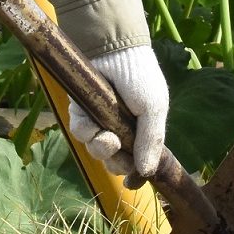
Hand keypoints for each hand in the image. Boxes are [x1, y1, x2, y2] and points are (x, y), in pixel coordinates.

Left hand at [68, 44, 169, 182]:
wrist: (114, 51)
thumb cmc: (140, 78)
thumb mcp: (154, 109)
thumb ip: (151, 141)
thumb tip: (148, 172)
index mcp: (141, 130)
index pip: (137, 162)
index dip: (134, 174)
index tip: (131, 182)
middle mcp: (120, 129)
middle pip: (114, 162)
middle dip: (115, 162)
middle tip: (116, 148)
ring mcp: (100, 121)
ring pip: (95, 150)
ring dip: (100, 148)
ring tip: (105, 135)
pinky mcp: (81, 111)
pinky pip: (80, 132)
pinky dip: (85, 131)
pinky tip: (92, 122)